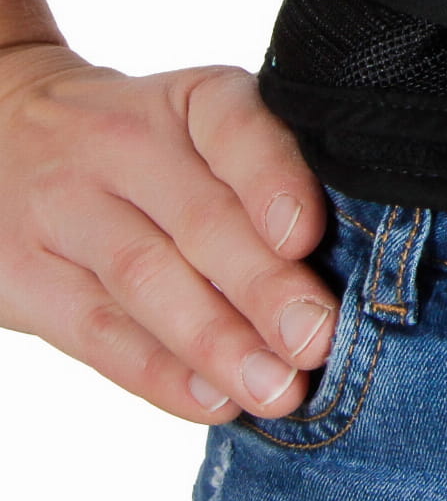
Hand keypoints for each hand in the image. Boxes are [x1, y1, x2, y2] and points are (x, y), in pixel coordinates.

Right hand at [0, 43, 336, 422]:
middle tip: (316, 340)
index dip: (274, 183)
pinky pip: (96, 331)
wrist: (7, 129)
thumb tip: (357, 270)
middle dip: (263, 287)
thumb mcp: (204, 128)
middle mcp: (126, 146)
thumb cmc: (152, 144)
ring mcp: (65, 209)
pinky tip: (211, 400)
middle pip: (199, 220)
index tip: (307, 238)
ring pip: (146, 280)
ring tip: (276, 387)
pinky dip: (157, 373)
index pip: (237, 128)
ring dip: (217, 342)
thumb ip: (271, 180)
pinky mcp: (24, 274)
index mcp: (193, 101)